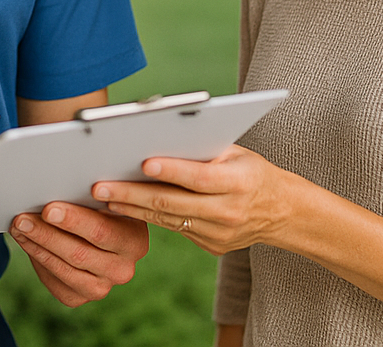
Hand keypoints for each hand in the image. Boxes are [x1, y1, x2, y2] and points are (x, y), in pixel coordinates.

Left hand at [9, 202, 147, 306]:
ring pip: (63, 268)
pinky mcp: (78, 297)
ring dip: (36, 245)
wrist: (97, 236)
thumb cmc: (99, 209)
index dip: (74, 221)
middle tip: (23, 218)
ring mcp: (101, 288)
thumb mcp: (105, 201)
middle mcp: (122, 270)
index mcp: (134, 242)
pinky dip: (36, 258)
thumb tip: (56, 184)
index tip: (49, 209)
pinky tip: (25, 241)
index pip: (102, 231)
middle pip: (78, 253)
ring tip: (18, 226)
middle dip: (47, 234)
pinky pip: (53, 280)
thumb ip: (90, 197)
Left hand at [92, 145, 292, 255]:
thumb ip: (203, 148)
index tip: (142, 162)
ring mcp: (220, 234)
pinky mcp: (211, 246)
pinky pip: (174, 230)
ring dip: (131, 208)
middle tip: (100, 186)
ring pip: (167, 220)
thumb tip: (156, 137)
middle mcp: (229, 212)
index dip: (171, 170)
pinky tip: (123, 207)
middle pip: (173, 203)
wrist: (282, 212)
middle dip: (132, 194)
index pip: (199, 177)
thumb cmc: (251, 171)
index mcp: (239, 183)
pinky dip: (146, 218)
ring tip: (102, 196)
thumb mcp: (237, 153)